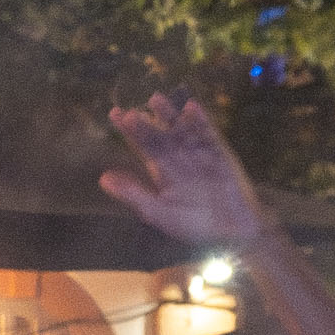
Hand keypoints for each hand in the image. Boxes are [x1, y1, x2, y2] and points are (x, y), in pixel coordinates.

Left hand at [92, 92, 273, 261]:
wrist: (231, 234)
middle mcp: (179, 158)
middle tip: (132, 111)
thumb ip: (134, 195)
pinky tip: (191, 107)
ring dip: (170, 115)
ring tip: (156, 100)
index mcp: (162, 171)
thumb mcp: (159, 214)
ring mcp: (200, 153)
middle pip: (160, 135)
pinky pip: (208, 134)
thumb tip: (102, 178)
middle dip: (147, 122)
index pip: (142, 145)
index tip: (115, 114)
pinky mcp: (219, 154)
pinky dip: (200, 121)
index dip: (130, 130)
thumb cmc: (193, 226)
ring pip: (182, 129)